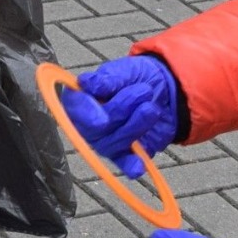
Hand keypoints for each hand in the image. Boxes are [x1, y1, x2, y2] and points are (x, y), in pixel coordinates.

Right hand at [61, 56, 179, 177]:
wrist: (161, 88)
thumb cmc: (133, 78)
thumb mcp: (122, 71)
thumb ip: (106, 79)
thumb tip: (85, 82)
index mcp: (80, 99)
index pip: (76, 108)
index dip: (87, 113)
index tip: (102, 118)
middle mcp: (87, 124)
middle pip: (99, 128)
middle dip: (123, 110)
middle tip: (144, 91)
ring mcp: (105, 141)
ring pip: (116, 141)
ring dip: (138, 123)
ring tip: (152, 106)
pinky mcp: (124, 153)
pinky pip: (124, 162)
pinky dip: (130, 165)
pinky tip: (138, 167)